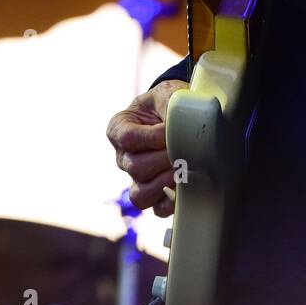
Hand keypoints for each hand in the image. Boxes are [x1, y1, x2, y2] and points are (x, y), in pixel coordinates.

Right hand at [106, 81, 183, 217]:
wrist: (182, 112)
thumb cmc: (170, 102)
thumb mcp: (167, 95)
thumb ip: (170, 107)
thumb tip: (183, 128)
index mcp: (120, 129)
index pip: (127, 138)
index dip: (151, 137)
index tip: (169, 130)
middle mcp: (124, 157)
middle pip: (135, 167)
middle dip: (164, 159)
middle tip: (185, 150)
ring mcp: (137, 178)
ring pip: (140, 194)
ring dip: (165, 183)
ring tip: (183, 170)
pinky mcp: (156, 194)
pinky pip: (157, 209)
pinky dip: (172, 203)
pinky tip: (186, 189)